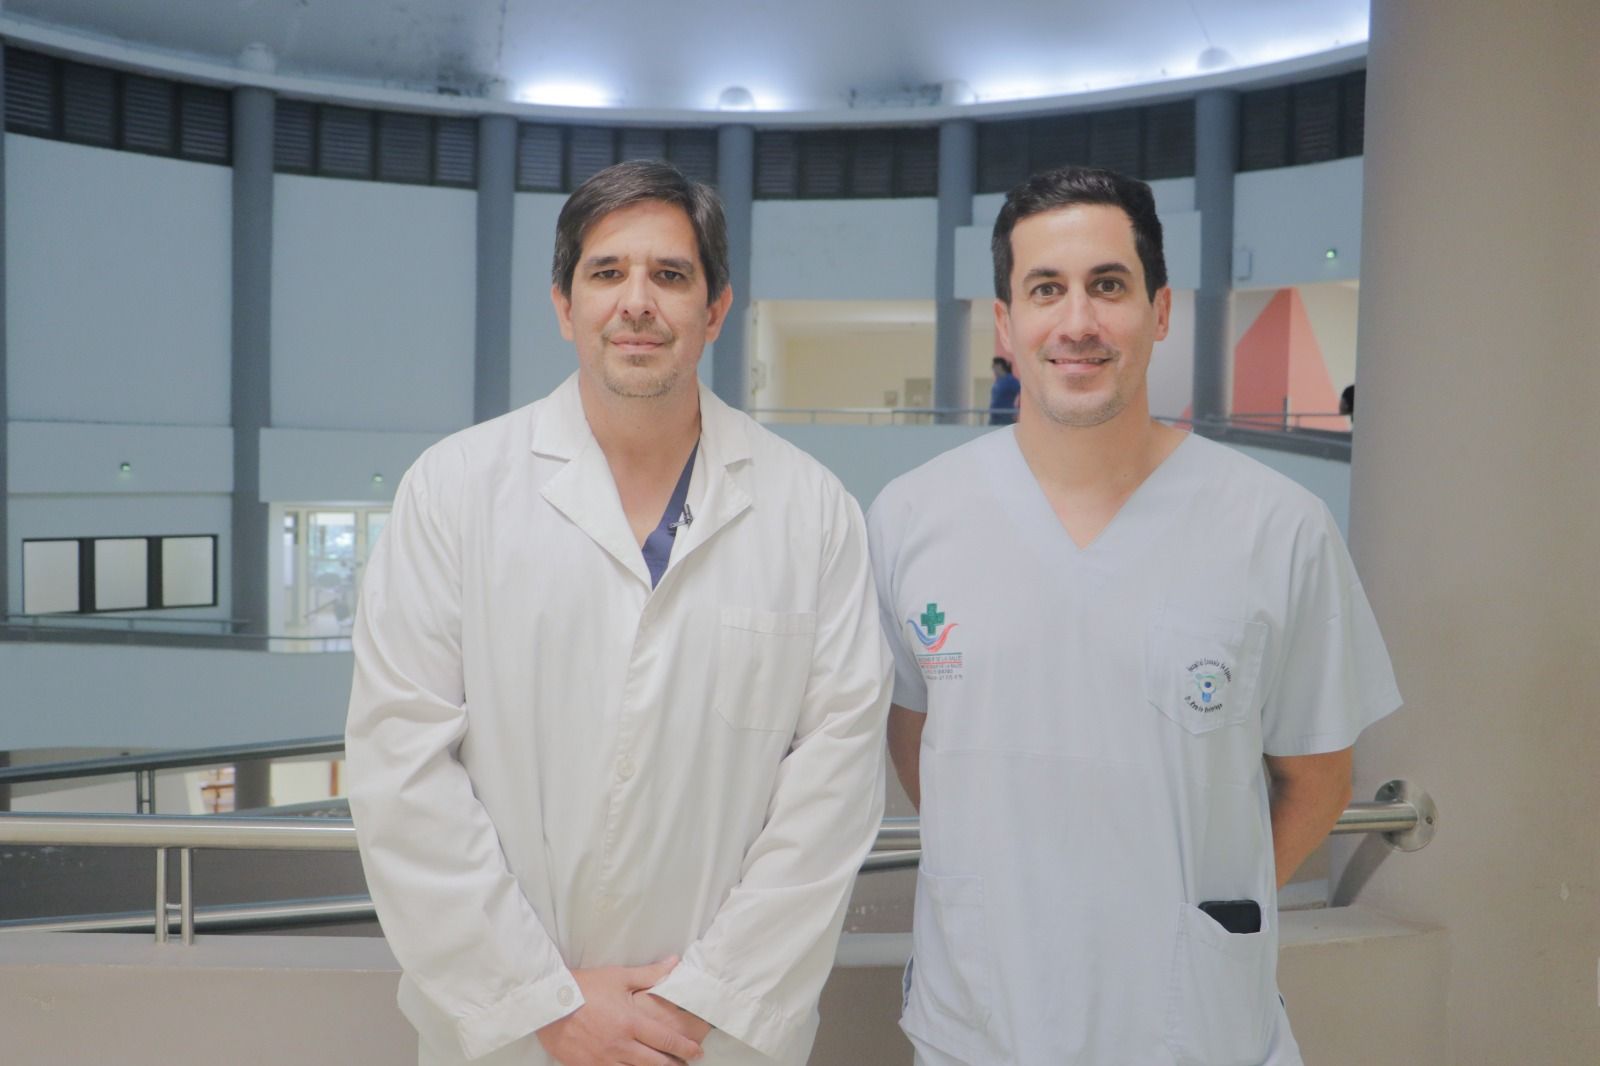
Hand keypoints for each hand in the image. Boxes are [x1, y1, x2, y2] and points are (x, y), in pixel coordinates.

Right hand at [536, 958, 704, 1065]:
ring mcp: (603, 1060)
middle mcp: (620, 1045)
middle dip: (674, 1065)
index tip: (696, 1052)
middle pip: (655, 1063)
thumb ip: (650, 974)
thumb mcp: (618, 977)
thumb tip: (674, 963)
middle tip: (686, 1064)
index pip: (666, 1040)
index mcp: (630, 1023)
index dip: (685, 1048)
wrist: (548, 1003)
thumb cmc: (584, 986)